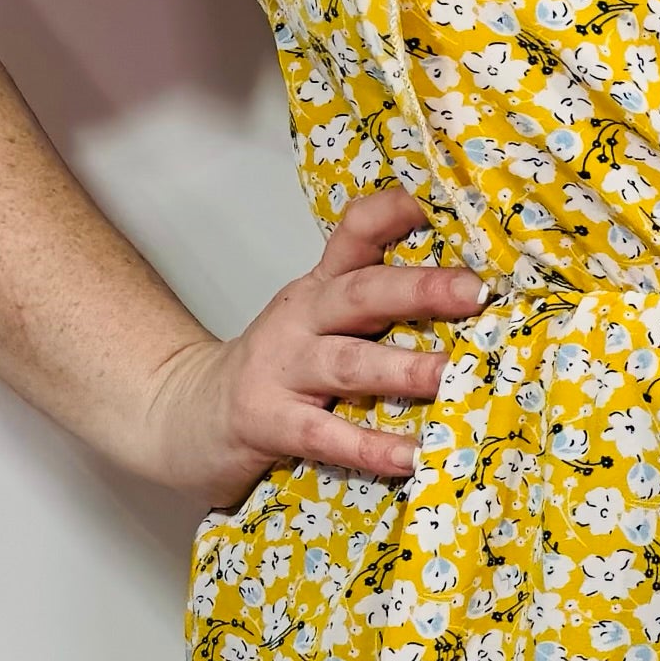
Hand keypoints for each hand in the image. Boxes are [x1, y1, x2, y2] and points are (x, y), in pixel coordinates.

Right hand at [135, 187, 488, 505]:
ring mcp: (282, 370)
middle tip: (474, 292)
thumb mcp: (317, 320)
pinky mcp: (269, 423)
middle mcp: (302, 319)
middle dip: (419, 290)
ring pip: (347, 364)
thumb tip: (472, 297)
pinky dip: (370, 447)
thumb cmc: (276, 368)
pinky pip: (326, 436)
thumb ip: (376, 306)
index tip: (442, 204)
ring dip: (403, 368)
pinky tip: (411, 456)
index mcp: (321, 288)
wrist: (185, 411)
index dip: (395, 214)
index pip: (356, 233)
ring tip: (451, 376)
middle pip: (361, 293)